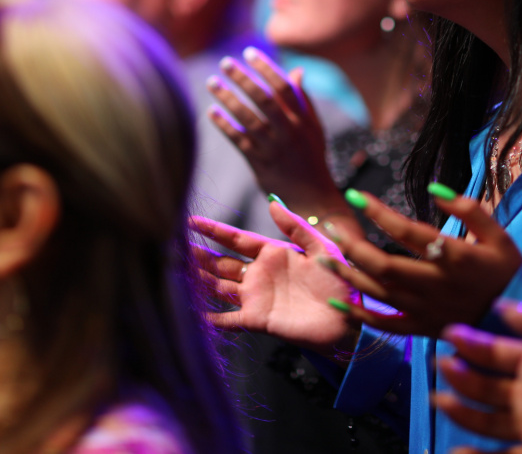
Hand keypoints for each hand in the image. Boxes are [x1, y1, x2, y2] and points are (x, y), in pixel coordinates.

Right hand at [191, 200, 361, 356]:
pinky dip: (211, 317)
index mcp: (273, 254)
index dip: (214, 230)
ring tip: (175, 273)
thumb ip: (295, 227)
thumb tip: (272, 201)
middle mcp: (260, 275)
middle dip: (198, 256)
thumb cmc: (340, 281)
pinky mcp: (259, 320)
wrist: (349, 319)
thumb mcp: (321, 247)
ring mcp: (257, 298)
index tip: (191, 220)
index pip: (237, 239)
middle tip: (172, 247)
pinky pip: (230, 319)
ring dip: (199, 281)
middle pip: (221, 263)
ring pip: (219, 288)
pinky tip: (193, 313)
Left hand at [206, 49, 352, 229]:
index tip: (249, 52)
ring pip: (248, 118)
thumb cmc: (311, 157)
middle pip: (264, 99)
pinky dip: (225, 125)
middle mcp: (289, 131)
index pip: (284, 87)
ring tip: (212, 82)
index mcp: (304, 119)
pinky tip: (212, 112)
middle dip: (244, 78)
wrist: (312, 197)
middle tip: (225, 62)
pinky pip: (239, 140)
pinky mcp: (260, 163)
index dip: (266, 67)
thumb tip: (296, 71)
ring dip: (229, 98)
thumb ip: (303, 99)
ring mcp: (274, 148)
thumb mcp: (314, 127)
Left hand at [318, 187, 521, 337]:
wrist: (516, 321)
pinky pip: (384, 324)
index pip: (407, 231)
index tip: (356, 195)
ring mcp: (426, 310)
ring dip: (348, 275)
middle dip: (353, 245)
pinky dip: (358, 315)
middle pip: (384, 266)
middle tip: (332, 226)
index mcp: (454, 258)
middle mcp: (436, 285)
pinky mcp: (421, 329)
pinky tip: (336, 300)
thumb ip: (470, 210)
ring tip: (325, 257)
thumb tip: (435, 188)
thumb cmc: (506, 272)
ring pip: (378, 293)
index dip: (379, 212)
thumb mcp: (500, 235)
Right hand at [435, 303, 521, 452]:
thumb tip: (506, 307)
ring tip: (440, 398)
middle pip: (489, 385)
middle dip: (462, 375)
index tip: (450, 333)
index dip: (476, 343)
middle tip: (440, 364)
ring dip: (462, 409)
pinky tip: (457, 449)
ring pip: (488, 419)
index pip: (503, 352)